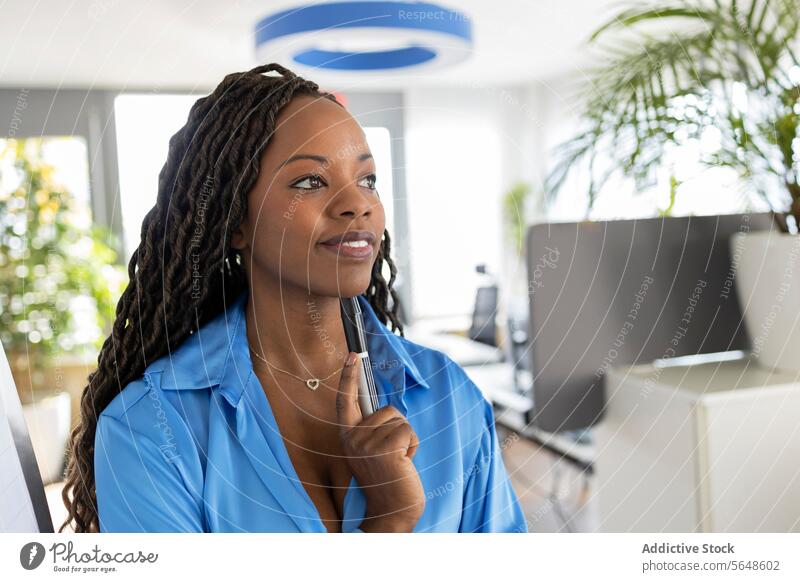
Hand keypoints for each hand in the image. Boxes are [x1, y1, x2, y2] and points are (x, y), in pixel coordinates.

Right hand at [336, 351, 424, 531]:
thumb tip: (385, 410)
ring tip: (397, 461)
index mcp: (347, 437)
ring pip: (400, 420)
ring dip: (406, 439)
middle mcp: (352, 438)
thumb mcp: (372, 451)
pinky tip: (404, 464)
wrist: (391, 512)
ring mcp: (367, 444)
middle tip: (392, 457)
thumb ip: (373, 430)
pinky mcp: (385, 449)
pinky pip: (409, 431)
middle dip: (398, 428)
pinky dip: (413, 446)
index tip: (352, 354)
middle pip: (386, 410)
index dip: (348, 376)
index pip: (345, 401)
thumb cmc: (387, 480)